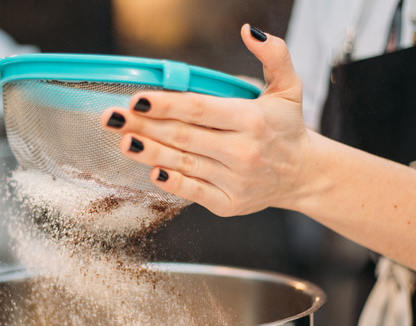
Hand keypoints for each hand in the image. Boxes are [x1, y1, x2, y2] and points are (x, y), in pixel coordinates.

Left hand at [102, 24, 311, 216]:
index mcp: (252, 119)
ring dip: (150, 153)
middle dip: (145, 126)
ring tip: (123, 141)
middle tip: (112, 118)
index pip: (200, 109)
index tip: (137, 100)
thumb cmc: (287, 128)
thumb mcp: (288, 87)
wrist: (303, 175)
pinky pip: (194, 193)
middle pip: (184, 136)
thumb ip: (274, 55)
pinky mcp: (230, 204)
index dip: (166, 105)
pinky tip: (151, 171)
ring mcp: (236, 180)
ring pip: (185, 163)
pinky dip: (172, 183)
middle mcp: (243, 151)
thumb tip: (250, 30)